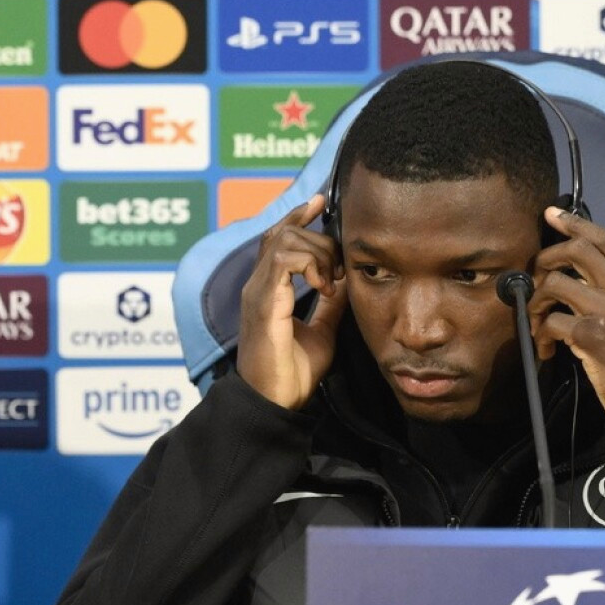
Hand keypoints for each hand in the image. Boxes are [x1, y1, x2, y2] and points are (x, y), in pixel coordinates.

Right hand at [237, 194, 347, 409]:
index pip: (277, 237)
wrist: (277, 402)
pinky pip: (282, 261)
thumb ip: (331, 303)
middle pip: (284, 231)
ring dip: (316, 253)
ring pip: (284, 240)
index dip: (298, 215)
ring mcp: (257, 291)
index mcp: (268, 288)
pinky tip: (324, 288)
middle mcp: (258, 284)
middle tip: (339, 272)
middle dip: (320, 241)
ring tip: (331, 282)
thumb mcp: (322, 330)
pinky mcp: (263, 302)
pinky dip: (309, 265)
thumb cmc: (294, 372)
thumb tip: (347, 279)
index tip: (320, 203)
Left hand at [528, 206, 604, 416]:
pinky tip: (546, 349)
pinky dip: (540, 334)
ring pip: (556, 283)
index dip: (576, 223)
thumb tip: (579, 271)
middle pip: (577, 250)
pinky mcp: (591, 336)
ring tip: (537, 322)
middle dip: (546, 257)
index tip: (552, 215)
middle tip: (536, 276)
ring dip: (536, 301)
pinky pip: (551, 320)